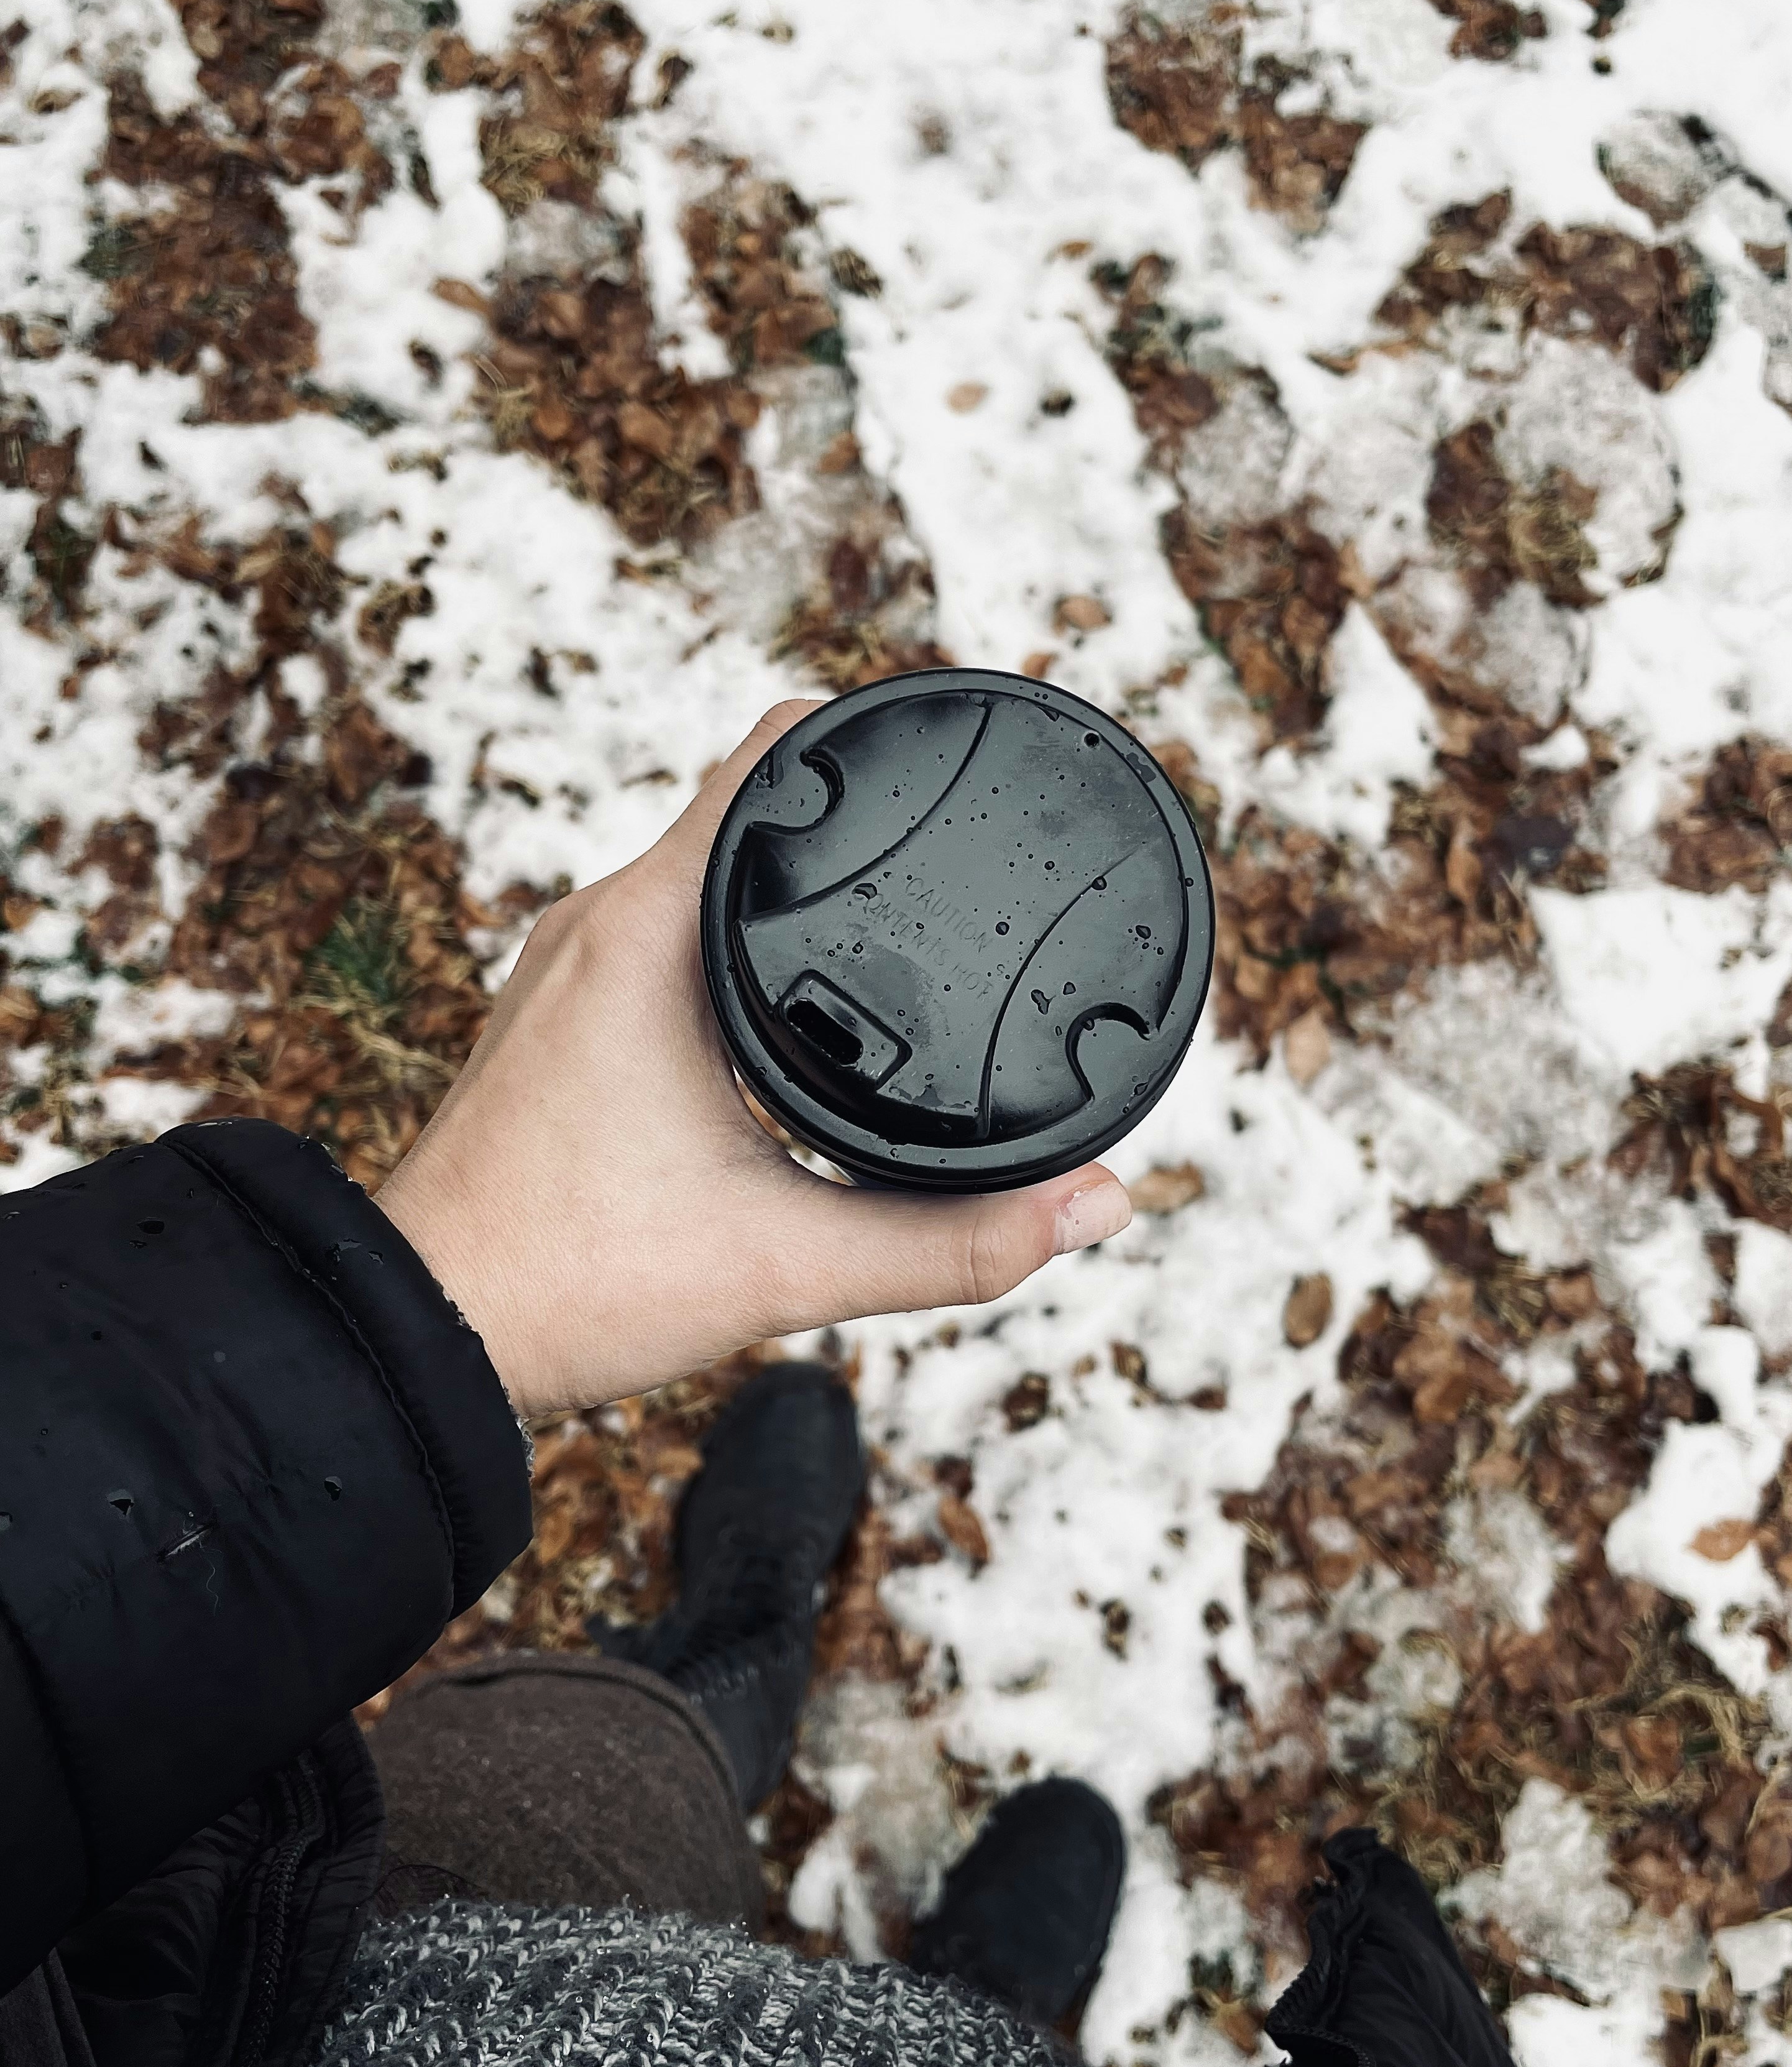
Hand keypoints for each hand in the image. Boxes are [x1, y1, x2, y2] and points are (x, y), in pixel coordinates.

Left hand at [376, 702, 1132, 1418]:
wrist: (420, 1338)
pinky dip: (736, 938)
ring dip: (789, 884)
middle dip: (853, 818)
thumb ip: (956, 1242)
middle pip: (744, 809)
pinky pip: (662, 930)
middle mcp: (597, 924)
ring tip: (898, 909)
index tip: (956, 751)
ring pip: (699, 875)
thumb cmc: (573, 1284)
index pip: (769, 756)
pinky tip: (799, 993)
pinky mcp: (557, 1015)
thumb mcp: (789, 1264)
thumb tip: (1096, 1211)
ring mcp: (566, 967)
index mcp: (645, 933)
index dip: (870, 728)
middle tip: (959, 842)